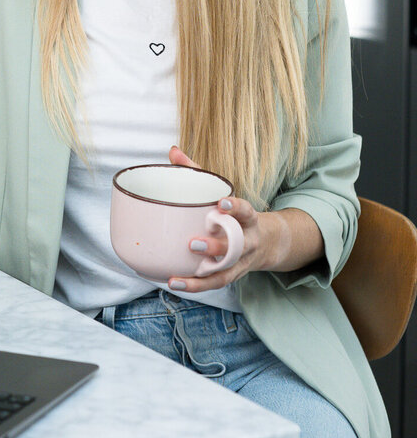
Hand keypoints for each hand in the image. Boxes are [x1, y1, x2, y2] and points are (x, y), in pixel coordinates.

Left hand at [165, 145, 294, 292]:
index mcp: (248, 218)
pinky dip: (195, 285)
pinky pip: (215, 283)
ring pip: (225, 271)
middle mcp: (248, 242)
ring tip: (178, 276)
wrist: (265, 243)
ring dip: (202, 275)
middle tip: (192, 243)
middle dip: (216, 247)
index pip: (246, 210)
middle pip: (235, 247)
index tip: (222, 203)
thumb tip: (173, 151)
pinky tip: (174, 283)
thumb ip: (199, 173)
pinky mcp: (232, 275)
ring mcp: (241, 261)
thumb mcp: (223, 192)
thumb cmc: (234, 214)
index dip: (236, 207)